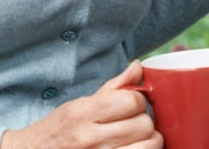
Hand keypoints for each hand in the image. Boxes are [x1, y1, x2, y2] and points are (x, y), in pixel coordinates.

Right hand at [0, 61, 161, 148]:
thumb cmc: (58, 132)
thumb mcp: (79, 105)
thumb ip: (113, 88)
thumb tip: (138, 67)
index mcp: (83, 114)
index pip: (132, 100)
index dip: (136, 100)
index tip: (130, 105)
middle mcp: (90, 138)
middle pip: (144, 124)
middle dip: (142, 122)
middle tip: (130, 124)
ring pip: (150, 146)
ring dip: (148, 141)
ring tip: (136, 140)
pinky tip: (132, 148)